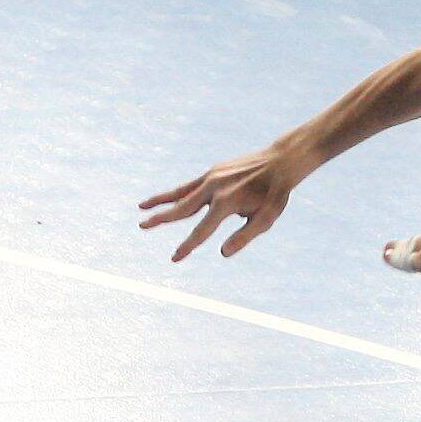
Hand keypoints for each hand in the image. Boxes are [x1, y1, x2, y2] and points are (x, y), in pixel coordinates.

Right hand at [139, 145, 309, 262]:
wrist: (279, 163)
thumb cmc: (275, 196)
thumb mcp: (265, 220)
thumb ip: (243, 237)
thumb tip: (222, 253)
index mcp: (226, 203)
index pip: (202, 230)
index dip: (187, 246)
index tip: (174, 258)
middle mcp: (214, 189)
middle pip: (182, 208)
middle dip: (161, 219)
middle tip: (142, 226)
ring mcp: (211, 178)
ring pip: (180, 193)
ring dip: (160, 201)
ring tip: (141, 208)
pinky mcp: (212, 172)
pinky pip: (190, 185)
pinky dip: (176, 192)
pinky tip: (166, 198)